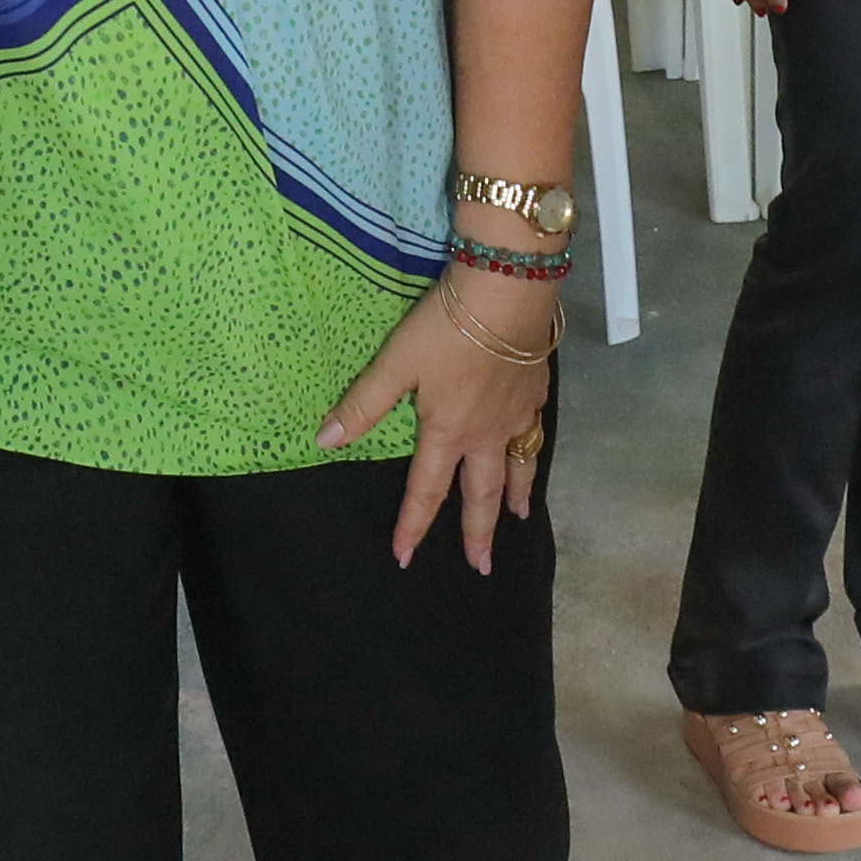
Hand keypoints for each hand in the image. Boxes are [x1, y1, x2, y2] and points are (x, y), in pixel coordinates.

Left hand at [319, 270, 553, 571]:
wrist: (507, 294)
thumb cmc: (446, 328)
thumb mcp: (396, 363)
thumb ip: (362, 404)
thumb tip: (323, 442)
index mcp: (448, 432)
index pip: (426, 490)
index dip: (413, 526)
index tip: (405, 558)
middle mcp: (486, 434)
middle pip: (482, 493)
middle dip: (479, 533)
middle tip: (482, 566)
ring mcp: (517, 413)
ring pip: (518, 467)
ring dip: (516, 497)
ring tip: (519, 519)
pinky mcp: (536, 390)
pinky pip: (535, 433)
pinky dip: (533, 451)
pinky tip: (531, 446)